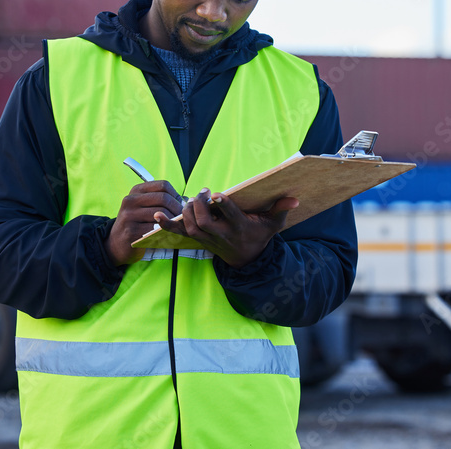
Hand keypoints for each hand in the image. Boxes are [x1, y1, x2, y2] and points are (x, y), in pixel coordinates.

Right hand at [106, 180, 182, 265]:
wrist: (116, 244)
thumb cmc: (137, 224)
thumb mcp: (144, 207)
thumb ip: (162, 201)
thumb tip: (187, 200)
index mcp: (136, 191)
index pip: (163, 185)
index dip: (176, 195)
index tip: (181, 206)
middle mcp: (130, 200)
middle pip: (164, 198)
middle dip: (178, 209)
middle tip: (183, 219)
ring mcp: (129, 216)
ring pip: (162, 214)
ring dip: (174, 221)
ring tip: (178, 227)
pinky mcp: (131, 232)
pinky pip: (156, 229)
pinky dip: (167, 232)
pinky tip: (169, 235)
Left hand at [154, 188, 298, 268]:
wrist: (246, 259)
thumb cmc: (259, 236)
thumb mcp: (273, 224)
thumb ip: (280, 210)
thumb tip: (294, 199)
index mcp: (239, 228)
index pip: (230, 217)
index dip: (223, 206)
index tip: (218, 194)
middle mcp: (222, 234)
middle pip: (205, 223)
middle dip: (200, 206)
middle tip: (204, 192)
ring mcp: (208, 238)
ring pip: (192, 228)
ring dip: (187, 212)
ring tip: (191, 198)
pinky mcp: (198, 239)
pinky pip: (179, 233)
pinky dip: (166, 225)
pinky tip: (157, 216)